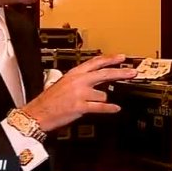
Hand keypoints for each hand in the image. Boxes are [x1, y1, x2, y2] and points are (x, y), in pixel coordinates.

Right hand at [22, 54, 136, 130]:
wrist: (37, 113)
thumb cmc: (50, 100)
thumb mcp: (64, 83)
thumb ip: (81, 80)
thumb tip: (98, 80)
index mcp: (74, 73)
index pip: (95, 62)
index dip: (110, 59)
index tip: (122, 57)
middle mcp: (78, 81)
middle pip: (105, 73)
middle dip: (121, 72)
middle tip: (133, 72)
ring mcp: (80, 93)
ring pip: (103, 94)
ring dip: (103, 100)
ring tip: (97, 104)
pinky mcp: (80, 106)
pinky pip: (100, 107)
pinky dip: (110, 109)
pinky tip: (116, 108)